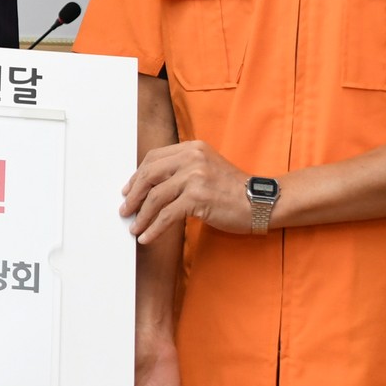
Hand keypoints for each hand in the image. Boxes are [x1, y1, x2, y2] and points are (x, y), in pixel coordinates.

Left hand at [121, 140, 251, 242]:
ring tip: (135, 228)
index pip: (153, 158)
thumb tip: (150, 187)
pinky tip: (147, 237)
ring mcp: (195, 177)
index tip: (128, 191)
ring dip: (141, 216)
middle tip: (125, 210)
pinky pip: (166, 215)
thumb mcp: (206, 168)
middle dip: (133, 196)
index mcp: (192, 148)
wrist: (261, 202)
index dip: (137, 176)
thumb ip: (182, 170)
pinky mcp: (198, 198)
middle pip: (149, 176)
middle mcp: (192, 158)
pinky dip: (153, 228)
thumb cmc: (233, 189)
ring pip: (155, 198)